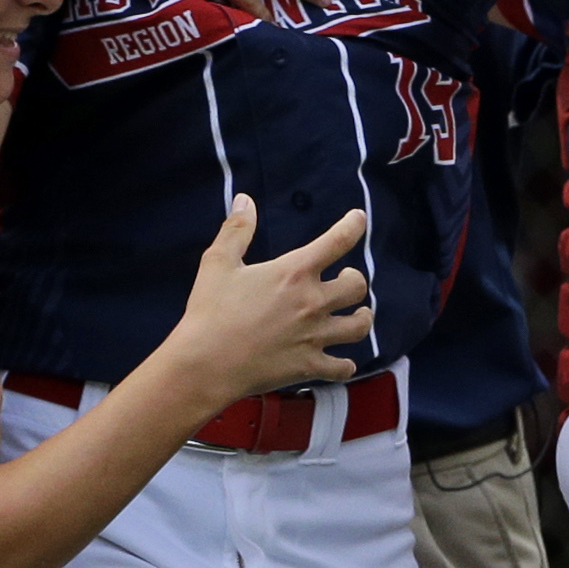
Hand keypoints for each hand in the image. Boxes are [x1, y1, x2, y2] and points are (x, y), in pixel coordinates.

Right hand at [176, 195, 371, 399]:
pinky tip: (343, 362)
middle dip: (354, 280)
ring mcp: (314, 337)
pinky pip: (343, 367)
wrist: (207, 364)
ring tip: (358, 315)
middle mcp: (312, 302)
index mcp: (294, 273)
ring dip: (362, 318)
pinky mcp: (309, 366)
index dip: (353, 225)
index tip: (358, 219)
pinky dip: (345, 365)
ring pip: (359, 326)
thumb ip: (236, 230)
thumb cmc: (210, 313)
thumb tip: (245, 200)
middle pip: (357, 286)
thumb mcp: (218, 263)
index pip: (337, 241)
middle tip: (344, 280)